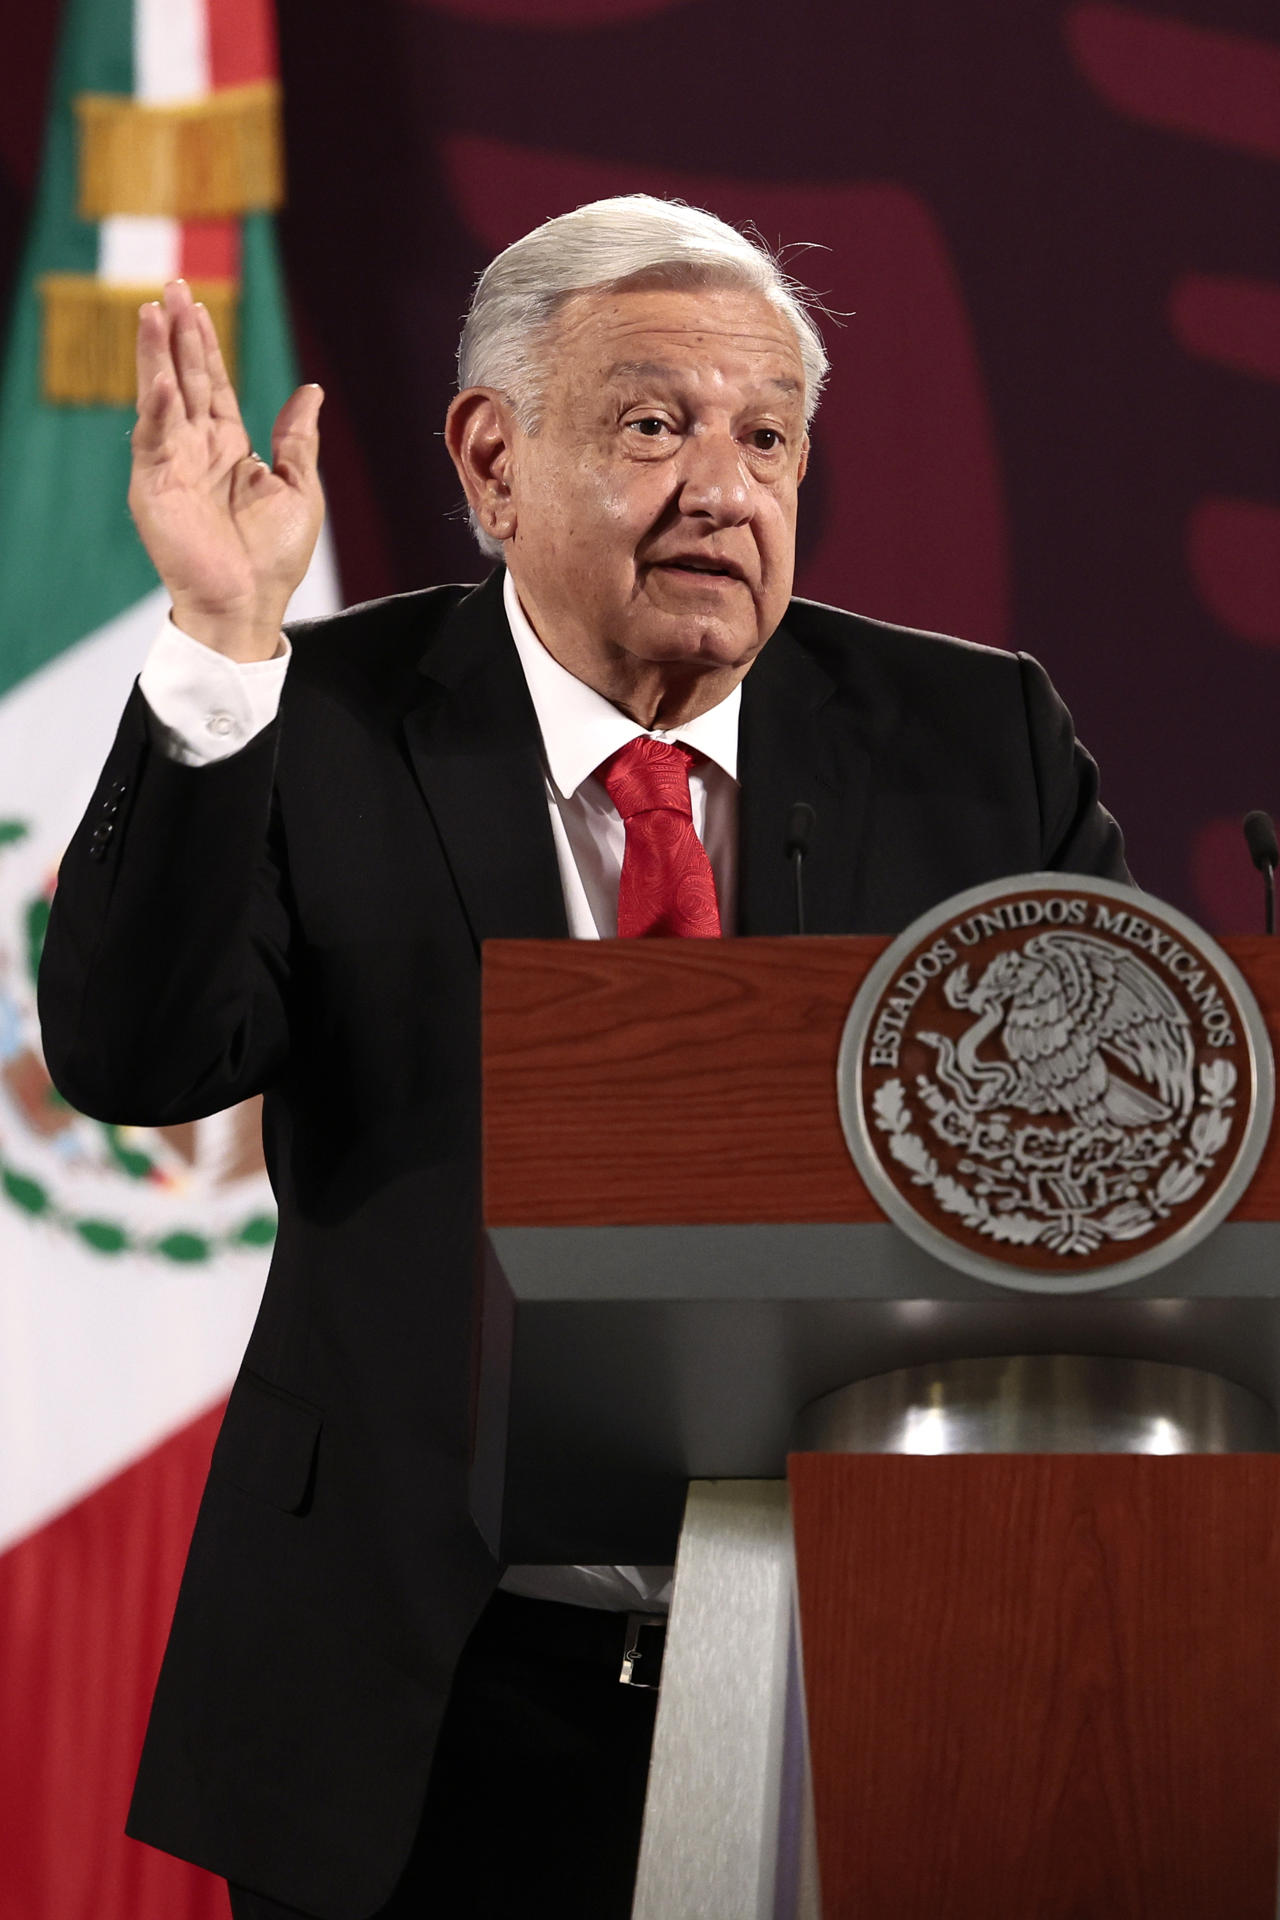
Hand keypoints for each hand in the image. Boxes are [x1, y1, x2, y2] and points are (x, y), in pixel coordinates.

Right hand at [129, 280, 324, 661]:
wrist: (250, 604)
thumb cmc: (274, 558)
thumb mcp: (300, 488)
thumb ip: (297, 439)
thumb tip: (311, 391)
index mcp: (230, 447)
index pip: (211, 384)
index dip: (204, 344)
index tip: (197, 305)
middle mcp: (196, 449)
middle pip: (183, 378)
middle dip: (177, 333)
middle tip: (170, 286)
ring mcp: (172, 465)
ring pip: (161, 397)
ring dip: (156, 356)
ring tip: (154, 312)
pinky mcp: (154, 487)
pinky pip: (155, 439)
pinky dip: (158, 408)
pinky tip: (163, 380)